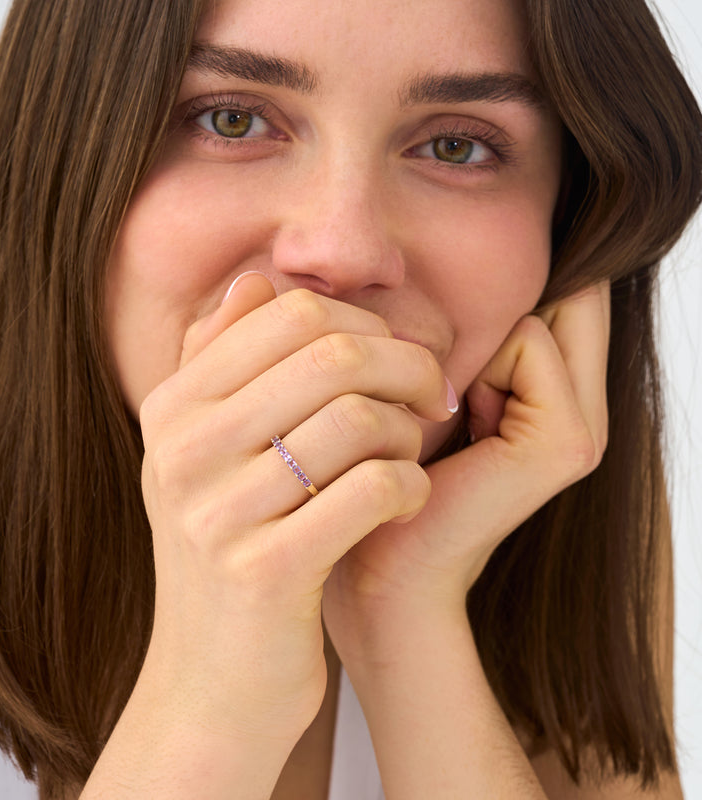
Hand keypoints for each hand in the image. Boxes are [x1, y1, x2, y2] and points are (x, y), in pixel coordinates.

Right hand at [136, 273, 451, 745]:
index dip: (366, 322)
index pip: (289, 312)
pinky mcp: (265, 572)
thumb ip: (219, 362)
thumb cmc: (231, 548)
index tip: (400, 356)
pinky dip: (411, 484)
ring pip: (360, 418)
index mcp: (171, 407)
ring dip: (411, 431)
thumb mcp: (206, 454)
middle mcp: (182, 451)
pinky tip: (410, 497)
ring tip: (415, 452)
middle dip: (407, 365)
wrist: (214, 679)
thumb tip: (253, 283)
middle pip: (332, 354)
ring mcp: (218, 512)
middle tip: (436, 393)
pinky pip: (373, 489)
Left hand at [322, 282, 609, 667]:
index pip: (555, 297)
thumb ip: (466, 337)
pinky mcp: (566, 441)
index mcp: (554, 398)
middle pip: (557, 299)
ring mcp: (584, 428)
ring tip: (449, 420)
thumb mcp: (429, 391)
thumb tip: (472, 275)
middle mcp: (583, 410)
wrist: (381, 563)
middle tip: (448, 394)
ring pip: (535, 317)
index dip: (491, 310)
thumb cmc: (389, 472)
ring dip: (474, 352)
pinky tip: (453, 432)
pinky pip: (526, 345)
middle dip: (488, 327)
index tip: (444, 372)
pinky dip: (476, 371)